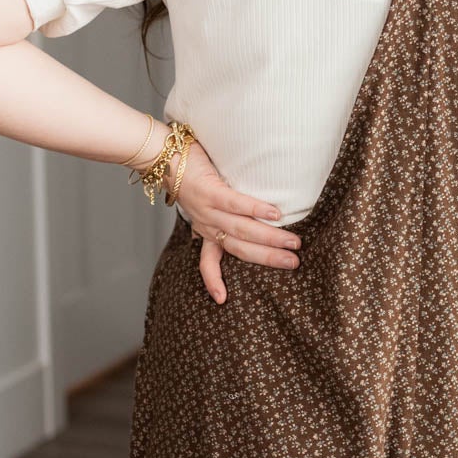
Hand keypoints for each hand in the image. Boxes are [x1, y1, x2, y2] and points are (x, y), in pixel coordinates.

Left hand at [166, 140, 300, 303]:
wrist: (163, 157)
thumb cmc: (189, 177)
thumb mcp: (201, 204)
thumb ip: (218, 216)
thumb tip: (242, 222)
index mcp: (205, 230)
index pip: (207, 262)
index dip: (214, 281)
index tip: (221, 300)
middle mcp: (206, 224)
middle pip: (239, 249)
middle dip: (268, 258)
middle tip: (294, 264)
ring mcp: (208, 210)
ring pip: (242, 230)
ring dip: (270, 238)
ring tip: (293, 242)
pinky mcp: (210, 191)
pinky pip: (236, 204)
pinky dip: (256, 210)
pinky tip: (276, 214)